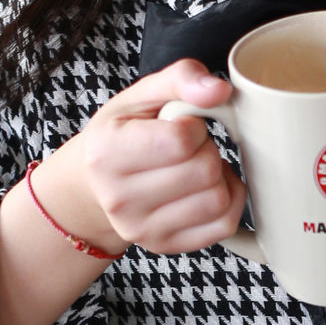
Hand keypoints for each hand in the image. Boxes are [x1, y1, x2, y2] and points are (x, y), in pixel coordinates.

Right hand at [39, 60, 245, 256]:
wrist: (96, 182)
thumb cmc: (124, 132)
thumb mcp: (142, 94)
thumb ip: (181, 78)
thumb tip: (219, 90)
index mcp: (107, 152)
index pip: (182, 141)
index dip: (194, 126)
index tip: (181, 126)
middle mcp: (118, 198)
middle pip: (205, 171)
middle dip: (208, 150)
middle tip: (190, 148)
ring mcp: (141, 229)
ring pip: (218, 201)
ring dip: (220, 177)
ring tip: (196, 167)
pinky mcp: (164, 246)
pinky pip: (224, 224)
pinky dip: (229, 201)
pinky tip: (206, 188)